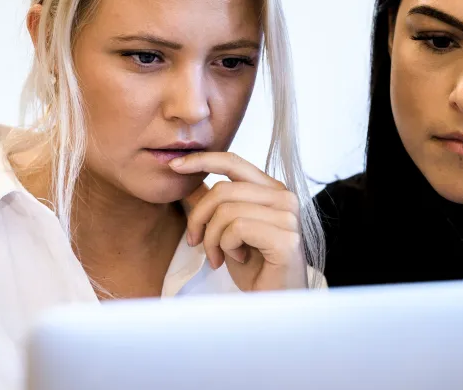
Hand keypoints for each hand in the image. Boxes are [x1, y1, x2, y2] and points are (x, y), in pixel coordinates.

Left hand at [169, 152, 307, 290]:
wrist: (273, 304)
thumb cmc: (254, 268)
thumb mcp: (227, 230)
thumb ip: (214, 204)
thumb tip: (187, 180)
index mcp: (271, 189)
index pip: (233, 162)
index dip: (202, 160)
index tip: (174, 165)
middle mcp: (284, 197)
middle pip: (223, 189)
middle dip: (199, 217)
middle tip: (195, 242)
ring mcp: (288, 216)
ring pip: (227, 210)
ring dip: (212, 239)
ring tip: (217, 258)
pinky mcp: (286, 238)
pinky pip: (238, 228)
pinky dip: (227, 246)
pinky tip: (238, 260)